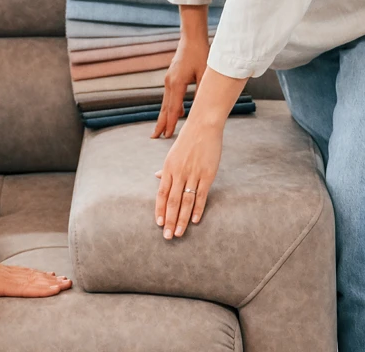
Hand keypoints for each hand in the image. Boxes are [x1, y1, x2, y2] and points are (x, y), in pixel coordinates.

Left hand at [0, 261, 70, 315]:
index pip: (22, 288)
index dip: (40, 289)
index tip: (56, 290)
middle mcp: (4, 276)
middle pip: (32, 280)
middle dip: (51, 283)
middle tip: (68, 284)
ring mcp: (6, 272)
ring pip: (31, 274)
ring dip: (48, 278)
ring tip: (64, 279)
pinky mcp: (5, 270)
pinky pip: (25, 271)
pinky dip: (38, 273)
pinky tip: (47, 274)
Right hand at [153, 35, 207, 138]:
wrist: (191, 38)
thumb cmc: (200, 54)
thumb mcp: (205, 74)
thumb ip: (202, 91)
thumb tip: (204, 108)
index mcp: (177, 83)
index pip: (173, 108)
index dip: (171, 123)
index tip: (167, 135)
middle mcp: (169, 83)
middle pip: (165, 108)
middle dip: (161, 123)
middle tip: (155, 137)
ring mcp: (169, 80)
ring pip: (165, 102)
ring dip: (164, 116)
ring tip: (161, 129)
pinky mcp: (171, 77)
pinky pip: (169, 96)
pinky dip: (169, 106)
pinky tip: (175, 112)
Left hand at [155, 118, 223, 239]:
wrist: (203, 127)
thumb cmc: (187, 141)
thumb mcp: (172, 154)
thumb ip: (165, 169)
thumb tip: (156, 178)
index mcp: (168, 169)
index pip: (162, 194)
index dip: (160, 209)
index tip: (159, 223)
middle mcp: (179, 173)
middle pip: (173, 201)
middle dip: (170, 220)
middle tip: (167, 236)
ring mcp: (193, 174)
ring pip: (186, 201)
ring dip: (182, 219)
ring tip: (179, 233)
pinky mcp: (208, 175)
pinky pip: (201, 195)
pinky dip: (198, 209)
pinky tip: (195, 221)